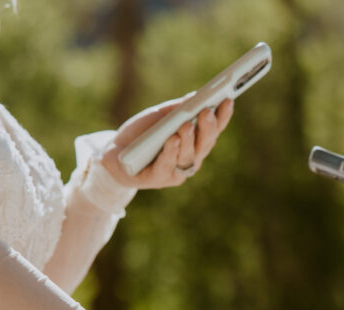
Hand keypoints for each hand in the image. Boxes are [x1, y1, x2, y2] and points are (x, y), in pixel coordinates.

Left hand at [98, 95, 234, 188]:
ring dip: (188, 140)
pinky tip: (172, 140)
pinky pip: (166, 166)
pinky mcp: (158, 179)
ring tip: (187, 125)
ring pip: (187, 156)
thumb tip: (195, 96)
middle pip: (205, 144)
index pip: (213, 130)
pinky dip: (170, 153)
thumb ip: (176, 109)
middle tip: (207, 112)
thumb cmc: (142, 134)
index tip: (228, 100)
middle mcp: (190, 159)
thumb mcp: (159, 116)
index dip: (222, 117)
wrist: (115, 153)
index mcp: (195, 142)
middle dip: (208, 128)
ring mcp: (176, 172)